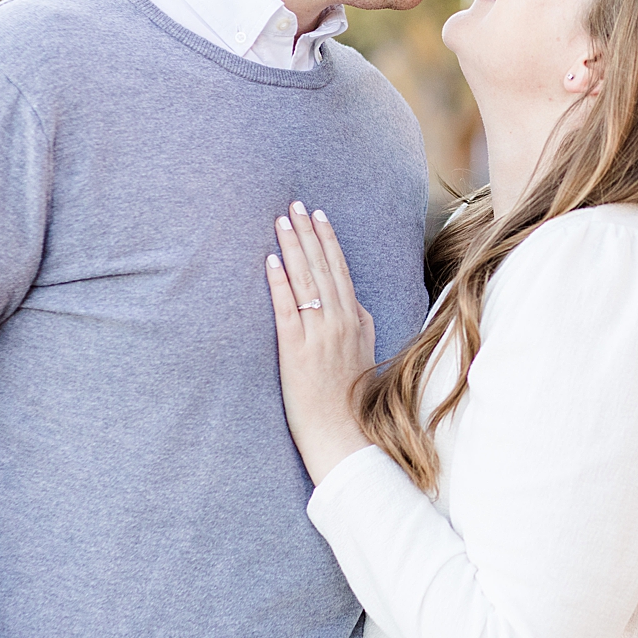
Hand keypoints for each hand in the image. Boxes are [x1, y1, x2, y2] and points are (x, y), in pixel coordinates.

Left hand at [265, 201, 376, 483]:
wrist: (343, 432)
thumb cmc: (352, 397)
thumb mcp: (365, 354)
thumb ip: (360, 326)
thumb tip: (354, 305)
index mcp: (358, 319)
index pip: (341, 270)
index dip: (328, 241)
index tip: (318, 217)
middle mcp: (341, 321)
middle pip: (323, 267)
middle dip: (309, 233)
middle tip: (296, 205)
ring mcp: (320, 333)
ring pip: (307, 280)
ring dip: (294, 247)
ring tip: (282, 220)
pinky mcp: (297, 349)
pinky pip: (288, 307)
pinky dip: (280, 282)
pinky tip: (272, 260)